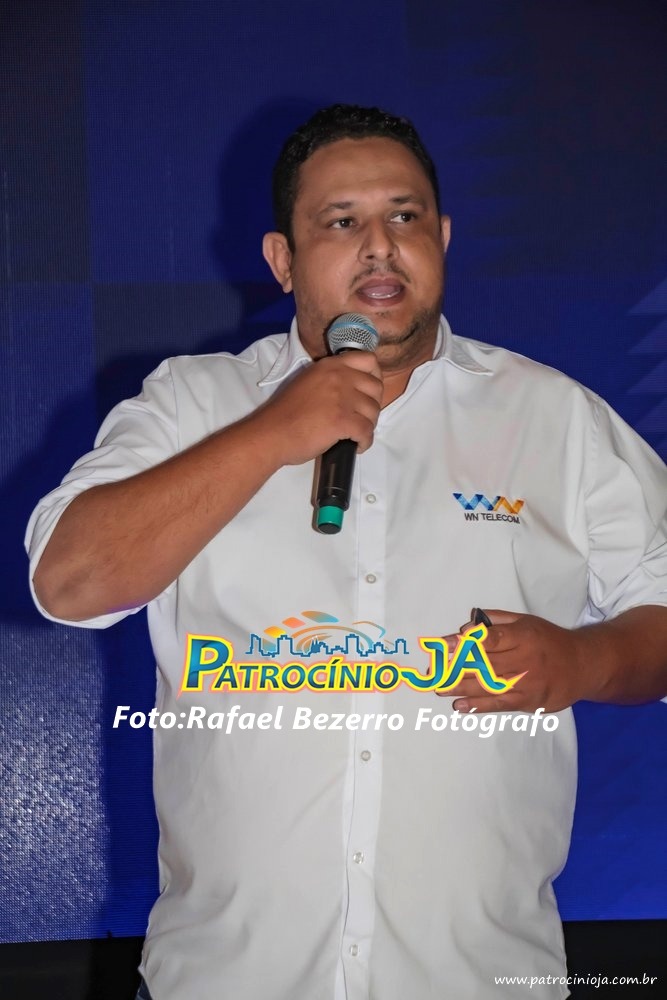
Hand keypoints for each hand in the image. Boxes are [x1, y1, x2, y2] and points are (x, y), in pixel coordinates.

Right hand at [253, 352, 382, 466]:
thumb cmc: (285, 413)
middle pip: (376, 387)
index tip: (367, 391)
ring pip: (374, 411)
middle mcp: (339, 376)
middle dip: (373, 405)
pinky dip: (365, 442)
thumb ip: (330, 380)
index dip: (375, 376)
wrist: (271, 433)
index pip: (369, 359)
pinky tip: (356, 446)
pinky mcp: (343, 420)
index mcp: (330, 365)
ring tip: (356, 434)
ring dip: (368, 425)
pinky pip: (367, 432)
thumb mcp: (308, 382)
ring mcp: (342, 398)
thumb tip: (350, 389)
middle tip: (361, 417)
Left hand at [438, 610, 587, 712]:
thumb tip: (468, 626)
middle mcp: (525, 660)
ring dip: (460, 687)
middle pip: (485, 664)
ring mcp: (527, 683)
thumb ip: (496, 621)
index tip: (443, 644)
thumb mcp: (526, 621)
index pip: (489, 639)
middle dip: (456, 667)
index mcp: (523, 636)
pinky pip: (500, 704)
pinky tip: (460, 705)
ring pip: (489, 686)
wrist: (583, 665)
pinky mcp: (529, 702)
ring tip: (438, 687)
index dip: (464, 642)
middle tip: (433, 670)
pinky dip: (478, 706)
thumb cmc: (549, 640)